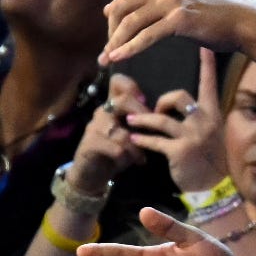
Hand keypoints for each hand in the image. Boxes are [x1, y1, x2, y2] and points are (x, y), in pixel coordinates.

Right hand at [66, 73, 148, 193]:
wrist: (92, 173)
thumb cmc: (117, 150)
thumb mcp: (132, 133)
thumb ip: (143, 121)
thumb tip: (166, 115)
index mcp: (113, 106)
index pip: (117, 82)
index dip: (131, 86)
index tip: (145, 100)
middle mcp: (103, 112)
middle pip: (122, 101)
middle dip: (142, 115)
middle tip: (152, 131)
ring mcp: (94, 127)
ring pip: (121, 131)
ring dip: (136, 146)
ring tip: (143, 156)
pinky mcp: (89, 143)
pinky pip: (115, 147)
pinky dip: (128, 156)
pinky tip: (133, 162)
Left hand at [70, 0, 255, 64]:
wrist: (241, 20)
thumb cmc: (209, 15)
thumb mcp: (176, 1)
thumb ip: (146, 3)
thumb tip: (110, 13)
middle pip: (119, 8)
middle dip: (110, 32)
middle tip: (107, 52)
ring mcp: (170, 1)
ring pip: (130, 24)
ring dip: (115, 45)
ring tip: (107, 61)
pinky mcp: (179, 19)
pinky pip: (146, 36)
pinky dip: (130, 49)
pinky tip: (119, 58)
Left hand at [124, 48, 226, 190]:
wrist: (216, 187)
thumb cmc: (211, 159)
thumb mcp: (212, 135)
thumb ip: (200, 120)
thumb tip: (180, 109)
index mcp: (213, 114)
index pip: (210, 85)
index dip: (207, 66)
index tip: (204, 47)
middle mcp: (204, 122)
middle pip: (179, 97)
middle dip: (162, 102)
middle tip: (154, 111)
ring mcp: (193, 136)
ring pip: (161, 118)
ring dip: (142, 120)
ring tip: (131, 122)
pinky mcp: (180, 151)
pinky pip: (155, 140)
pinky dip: (142, 140)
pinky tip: (135, 140)